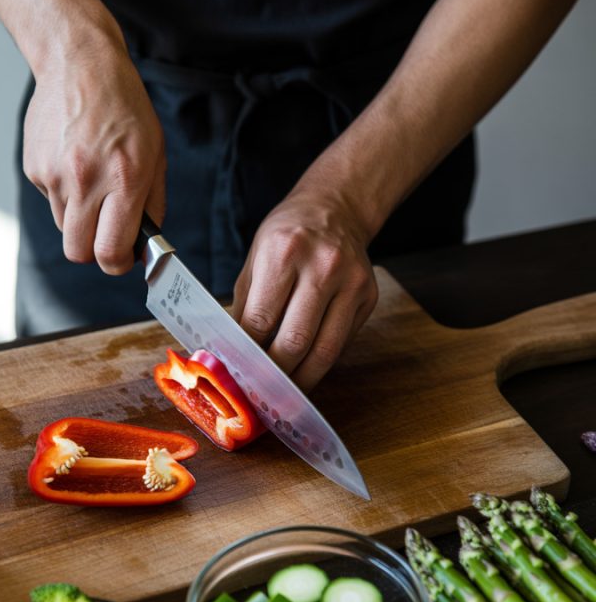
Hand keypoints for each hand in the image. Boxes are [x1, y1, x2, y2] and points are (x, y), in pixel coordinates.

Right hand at [23, 28, 165, 273]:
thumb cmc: (124, 107)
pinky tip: (74, 161)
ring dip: (79, 218)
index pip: (109, 250)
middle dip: (93, 251)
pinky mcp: (33, 166)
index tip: (121, 259)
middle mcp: (85, 180)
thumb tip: (143, 246)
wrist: (80, 63)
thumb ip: (152, 205)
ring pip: (64, 227)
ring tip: (92, 182)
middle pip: (78, 252)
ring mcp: (54, 174)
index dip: (116, 264)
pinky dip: (63, 192)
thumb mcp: (155, 154)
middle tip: (105, 235)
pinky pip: (49, 199)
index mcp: (123, 179)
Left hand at [231, 186, 377, 390]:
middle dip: (274, 374)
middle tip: (260, 393)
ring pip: (324, 351)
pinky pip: (341, 343)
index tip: (239, 375)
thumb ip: (244, 306)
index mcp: (284, 252)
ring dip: (301, 379)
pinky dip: (320, 361)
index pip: (261, 320)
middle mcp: (322, 266)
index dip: (248, 355)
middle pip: (294, 341)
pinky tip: (305, 369)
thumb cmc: (288, 235)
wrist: (337, 208)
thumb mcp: (255, 259)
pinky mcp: (368, 297)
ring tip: (283, 393)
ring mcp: (351, 282)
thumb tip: (232, 353)